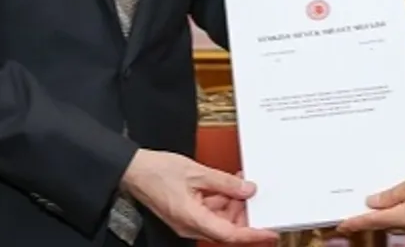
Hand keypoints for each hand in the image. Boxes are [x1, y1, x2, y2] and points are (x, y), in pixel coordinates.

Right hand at [121, 149, 277, 243]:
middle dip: (243, 213)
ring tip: (242, 184)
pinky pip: (209, 211)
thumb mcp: (197, 172)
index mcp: (192, 219)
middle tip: (258, 197)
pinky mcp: (186, 213)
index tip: (271, 232)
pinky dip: (220, 200)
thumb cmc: (156, 171)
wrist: (133, 169)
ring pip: (219, 219)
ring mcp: (187, 221)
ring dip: (232, 204)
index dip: (253, 234)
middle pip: (226, 228)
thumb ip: (225, 182)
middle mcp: (190, 226)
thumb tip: (247, 189)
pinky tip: (227, 185)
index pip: (230, 234)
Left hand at [337, 166, 404, 236]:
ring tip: (381, 200)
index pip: (374, 222)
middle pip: (386, 224)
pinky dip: (404, 214)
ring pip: (400, 224)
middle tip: (359, 207)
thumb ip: (393, 194)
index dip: (356, 222)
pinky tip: (404, 201)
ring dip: (390, 215)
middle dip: (373, 217)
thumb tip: (374, 202)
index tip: (343, 224)